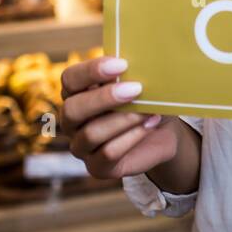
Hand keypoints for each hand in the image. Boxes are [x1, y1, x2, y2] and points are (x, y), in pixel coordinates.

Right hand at [60, 55, 178, 179]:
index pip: (70, 79)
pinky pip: (107, 154)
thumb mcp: (140, 83)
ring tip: (148, 111)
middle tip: (136, 89)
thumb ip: (131, 74)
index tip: (122, 64)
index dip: (91, 70)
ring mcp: (81, 146)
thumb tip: (137, 65)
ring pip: (91, 134)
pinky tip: (150, 124)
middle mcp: (72, 121)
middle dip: (104, 98)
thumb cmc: (145, 99)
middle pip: (72, 109)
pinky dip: (132, 137)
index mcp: (75, 93)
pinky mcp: (97, 167)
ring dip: (123, 120)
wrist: (162, 130)